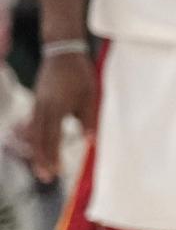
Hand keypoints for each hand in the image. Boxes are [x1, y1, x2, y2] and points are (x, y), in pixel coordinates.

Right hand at [28, 51, 96, 182]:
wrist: (62, 51)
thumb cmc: (78, 73)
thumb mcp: (89, 96)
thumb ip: (88, 120)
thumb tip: (89, 142)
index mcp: (56, 108)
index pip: (52, 138)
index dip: (53, 156)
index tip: (57, 172)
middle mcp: (43, 108)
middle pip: (38, 139)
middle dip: (41, 160)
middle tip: (46, 178)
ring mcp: (37, 104)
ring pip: (33, 133)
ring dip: (37, 152)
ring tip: (41, 168)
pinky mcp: (37, 101)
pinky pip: (33, 125)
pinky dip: (35, 139)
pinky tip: (38, 148)